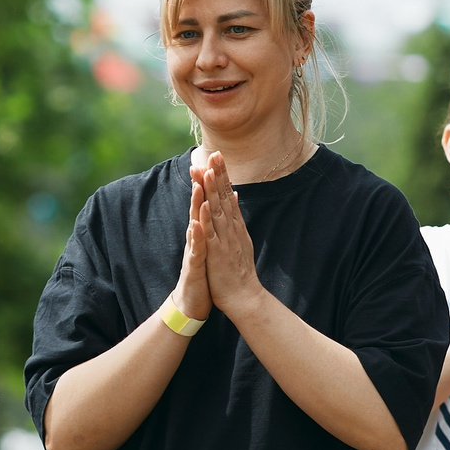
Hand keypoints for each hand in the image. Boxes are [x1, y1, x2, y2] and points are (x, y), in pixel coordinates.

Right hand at [172, 159, 211, 322]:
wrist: (192, 302)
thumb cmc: (203, 273)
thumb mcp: (209, 245)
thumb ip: (210, 225)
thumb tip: (213, 205)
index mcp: (203, 232)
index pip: (206, 203)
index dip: (209, 183)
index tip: (212, 162)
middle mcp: (196, 237)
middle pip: (198, 207)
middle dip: (200, 186)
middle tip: (201, 164)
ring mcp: (194, 250)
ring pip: (195, 224)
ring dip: (195, 206)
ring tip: (198, 187)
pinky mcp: (194, 265)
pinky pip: (196, 249)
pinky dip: (196, 236)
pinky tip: (196, 224)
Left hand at [196, 152, 266, 316]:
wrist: (245, 296)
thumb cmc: (238, 270)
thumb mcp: (239, 238)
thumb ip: (235, 217)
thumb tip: (234, 195)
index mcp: (235, 225)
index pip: (227, 194)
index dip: (221, 175)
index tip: (216, 155)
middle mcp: (232, 229)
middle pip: (223, 197)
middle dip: (218, 174)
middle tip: (214, 153)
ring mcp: (225, 239)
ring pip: (217, 210)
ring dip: (211, 190)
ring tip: (206, 170)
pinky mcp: (218, 253)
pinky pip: (212, 233)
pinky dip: (208, 218)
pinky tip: (204, 204)